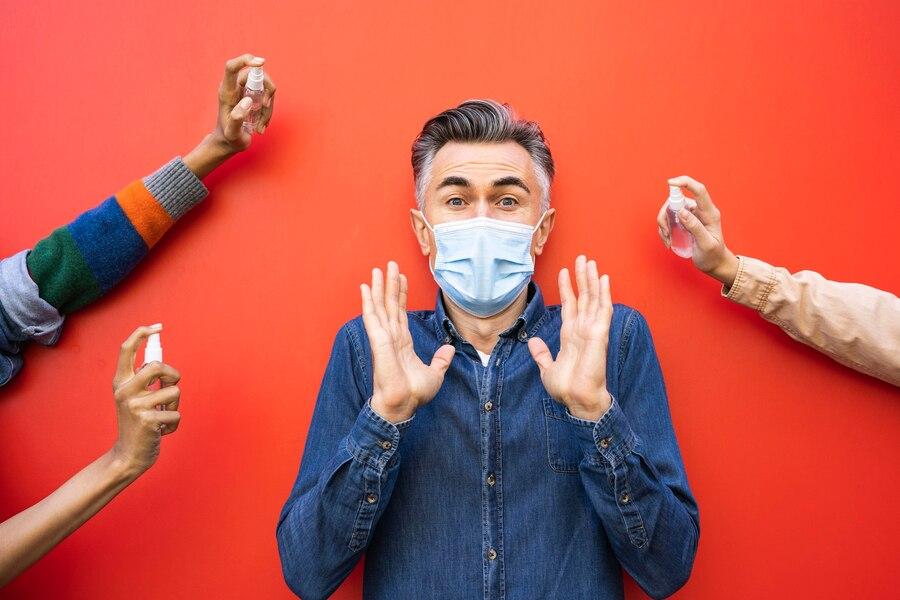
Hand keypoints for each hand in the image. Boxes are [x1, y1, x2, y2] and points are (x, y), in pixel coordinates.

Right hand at [109, 325, 181, 476]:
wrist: (128, 455)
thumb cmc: (137, 422)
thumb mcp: (134, 397)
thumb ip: (143, 379)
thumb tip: (158, 355)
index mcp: (121, 383)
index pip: (126, 350)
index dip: (141, 334)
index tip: (158, 327)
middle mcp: (124, 391)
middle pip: (157, 366)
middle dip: (172, 376)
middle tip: (169, 387)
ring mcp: (134, 406)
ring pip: (174, 392)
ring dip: (174, 407)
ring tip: (161, 417)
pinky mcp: (147, 421)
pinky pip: (176, 415)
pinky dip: (174, 424)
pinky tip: (160, 431)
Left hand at [184, 53, 276, 177]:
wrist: (229, 143)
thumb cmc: (229, 138)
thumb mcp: (232, 133)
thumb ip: (237, 118)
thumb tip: (248, 101)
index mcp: (227, 91)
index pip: (232, 67)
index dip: (246, 60)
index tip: (261, 62)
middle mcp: (235, 87)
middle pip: (255, 74)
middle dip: (267, 89)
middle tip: (265, 107)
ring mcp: (245, 91)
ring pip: (265, 86)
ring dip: (268, 106)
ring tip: (260, 125)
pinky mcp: (253, 97)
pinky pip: (267, 96)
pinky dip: (268, 111)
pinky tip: (261, 125)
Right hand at [361, 262, 455, 422]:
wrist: (404, 405)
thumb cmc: (414, 394)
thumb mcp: (435, 374)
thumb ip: (441, 360)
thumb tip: (450, 350)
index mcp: (402, 342)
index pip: (400, 312)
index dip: (400, 294)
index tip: (401, 277)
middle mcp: (391, 337)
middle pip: (389, 304)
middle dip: (390, 284)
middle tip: (390, 264)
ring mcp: (383, 338)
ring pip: (380, 306)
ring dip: (378, 287)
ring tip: (377, 268)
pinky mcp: (379, 341)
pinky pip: (372, 317)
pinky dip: (368, 301)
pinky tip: (364, 288)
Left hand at [528, 255, 612, 420]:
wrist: (576, 400)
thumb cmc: (566, 388)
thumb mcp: (547, 368)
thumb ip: (541, 354)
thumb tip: (533, 341)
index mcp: (571, 335)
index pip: (570, 305)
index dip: (567, 288)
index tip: (565, 272)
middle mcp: (583, 329)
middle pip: (584, 297)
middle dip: (583, 277)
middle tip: (582, 258)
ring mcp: (592, 330)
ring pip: (594, 298)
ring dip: (593, 279)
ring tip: (591, 261)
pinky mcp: (599, 334)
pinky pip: (603, 310)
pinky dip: (604, 293)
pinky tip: (605, 279)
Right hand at [656, 175, 738, 285]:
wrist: (714, 264)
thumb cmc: (713, 255)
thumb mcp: (706, 244)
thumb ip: (695, 227)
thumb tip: (682, 211)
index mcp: (709, 213)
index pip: (699, 190)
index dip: (685, 182)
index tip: (670, 183)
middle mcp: (700, 210)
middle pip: (677, 200)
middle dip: (665, 214)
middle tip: (665, 232)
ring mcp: (691, 215)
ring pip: (670, 210)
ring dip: (663, 224)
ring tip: (667, 239)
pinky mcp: (684, 221)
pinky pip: (669, 219)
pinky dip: (664, 230)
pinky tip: (668, 241)